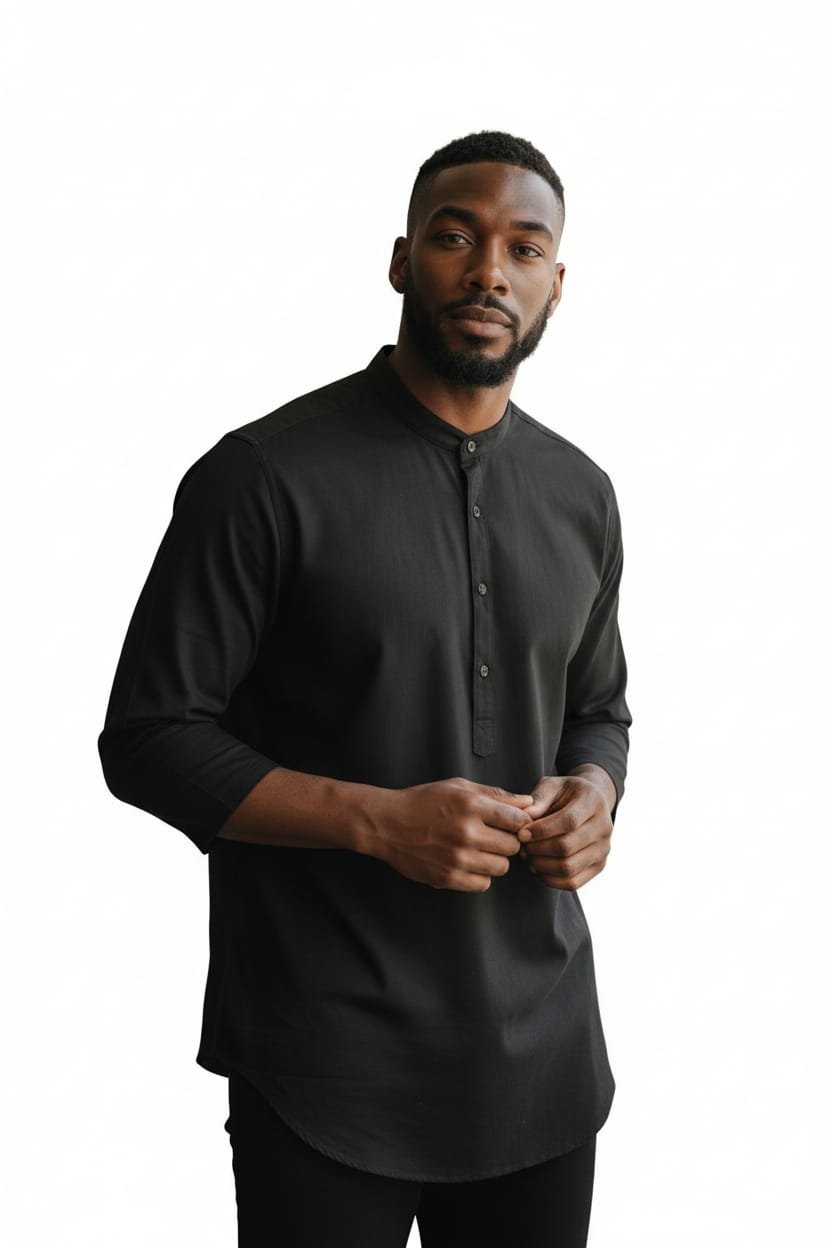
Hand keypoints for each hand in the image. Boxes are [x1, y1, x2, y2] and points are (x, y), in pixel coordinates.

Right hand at [369, 777, 532, 892]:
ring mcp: (457, 858)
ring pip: (502, 868)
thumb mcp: (458, 787)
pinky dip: (480, 876)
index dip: (520, 823)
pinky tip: (468, 863)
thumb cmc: (424, 801)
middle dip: (508, 842)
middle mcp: (466, 832)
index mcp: (471, 806)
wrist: (387, 824)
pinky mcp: (448, 878)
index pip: (519, 821)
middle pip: (513, 846)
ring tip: (479, 850)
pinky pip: (484, 884)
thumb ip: (495, 794)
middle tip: (493, 837)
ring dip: (495, 859)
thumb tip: (528, 803)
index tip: (511, 824)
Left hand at [518, 766, 615, 890]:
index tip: (521, 833)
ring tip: (527, 856)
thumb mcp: (550, 786)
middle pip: (567, 846)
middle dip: (537, 849)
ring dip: (541, 865)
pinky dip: (549, 879)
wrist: (587, 804)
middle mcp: (604, 826)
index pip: (569, 821)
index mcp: (593, 801)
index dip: (542, 830)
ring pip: (568, 867)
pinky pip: (572, 882)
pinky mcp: (599, 866)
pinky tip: (537, 867)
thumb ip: (538, 799)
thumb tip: (524, 817)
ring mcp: (604, 848)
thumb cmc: (564, 794)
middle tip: (521, 846)